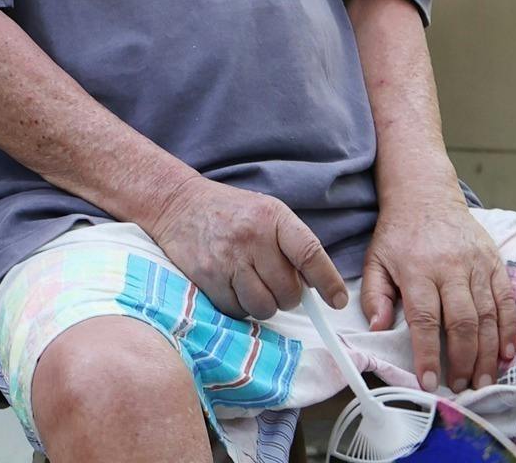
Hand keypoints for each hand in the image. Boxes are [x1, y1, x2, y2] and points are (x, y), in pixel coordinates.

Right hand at [143, 175, 348, 321]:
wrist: (178, 204)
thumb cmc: (230, 212)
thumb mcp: (266, 213)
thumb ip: (292, 244)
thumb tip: (315, 286)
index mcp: (274, 217)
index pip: (310, 254)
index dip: (328, 282)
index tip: (336, 301)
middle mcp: (253, 237)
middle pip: (288, 292)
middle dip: (287, 297)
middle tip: (275, 285)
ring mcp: (228, 259)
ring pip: (264, 307)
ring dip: (264, 304)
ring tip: (253, 285)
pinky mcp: (208, 277)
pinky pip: (237, 311)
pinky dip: (239, 306)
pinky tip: (232, 285)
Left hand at [357, 186, 515, 392]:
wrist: (425, 195)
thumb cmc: (398, 235)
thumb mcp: (375, 260)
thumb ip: (374, 295)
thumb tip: (378, 328)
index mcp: (417, 269)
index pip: (425, 319)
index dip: (428, 353)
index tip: (429, 382)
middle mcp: (450, 267)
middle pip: (462, 321)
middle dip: (465, 360)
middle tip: (464, 387)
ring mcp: (476, 264)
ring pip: (488, 315)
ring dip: (489, 352)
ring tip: (485, 381)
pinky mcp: (495, 261)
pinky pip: (507, 299)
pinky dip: (510, 329)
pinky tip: (508, 354)